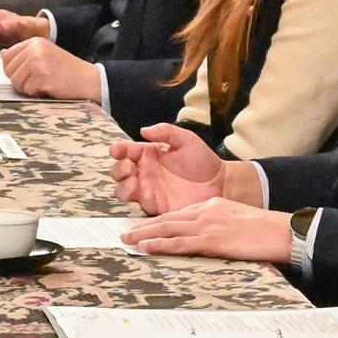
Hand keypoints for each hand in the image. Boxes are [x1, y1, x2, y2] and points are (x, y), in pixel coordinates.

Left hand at [0, 37, 100, 99]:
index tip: (29, 73)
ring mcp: (38, 62)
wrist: (88, 80)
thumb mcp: (44, 55)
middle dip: (21, 80)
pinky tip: (49, 88)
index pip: (7, 56)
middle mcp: (35, 49)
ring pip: (16, 82)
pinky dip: (37, 93)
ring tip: (44, 83)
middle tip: (39, 79)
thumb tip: (3, 54)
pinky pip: (27, 90)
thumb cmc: (66, 70)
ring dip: (28, 88)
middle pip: (9, 70)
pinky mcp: (42, 77)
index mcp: (34, 42)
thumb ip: (24, 55)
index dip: (14, 69)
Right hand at [109, 121, 226, 213]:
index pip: (124, 151)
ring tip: (134, 182)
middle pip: (118, 172)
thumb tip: (143, 130)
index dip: (117, 150)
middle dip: (118, 170)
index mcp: (147, 154)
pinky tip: (149, 194)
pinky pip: (140, 205)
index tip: (118, 150)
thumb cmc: (203, 161)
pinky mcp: (156, 206)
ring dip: (123, 187)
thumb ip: (166, 131)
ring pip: (123, 191)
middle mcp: (144, 172)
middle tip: (128, 167)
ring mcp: (148, 190)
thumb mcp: (187, 140)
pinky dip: (140, 200)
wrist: (220, 184)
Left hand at [124, 197, 296, 262]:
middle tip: (124, 231)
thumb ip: (217, 222)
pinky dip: (159, 244)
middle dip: (143, 225)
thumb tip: (205, 236)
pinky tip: (145, 246)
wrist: (279, 231)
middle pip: (167, 218)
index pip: (178, 213)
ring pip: (167, 228)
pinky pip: (179, 242)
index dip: (158, 220)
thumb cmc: (263, 229)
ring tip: (126, 239)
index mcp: (211, 205)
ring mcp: (206, 225)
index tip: (143, 225)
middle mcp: (204, 211)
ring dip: (144, 234)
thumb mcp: (236, 218)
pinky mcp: (210, 239)